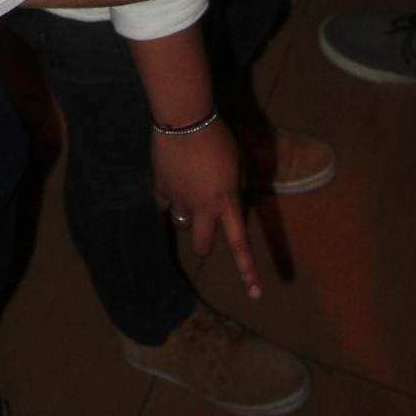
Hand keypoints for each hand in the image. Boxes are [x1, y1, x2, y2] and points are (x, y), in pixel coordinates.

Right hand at [151, 120, 260, 299]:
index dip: (247, 271)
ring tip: (187, 188)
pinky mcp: (160, 188)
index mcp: (227, 202)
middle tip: (203, 224)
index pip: (239, 244)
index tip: (255, 295)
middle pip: (201, 245)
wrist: (186, 120)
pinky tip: (170, 177)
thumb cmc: (218, 137)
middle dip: (203, 242)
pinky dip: (167, 195)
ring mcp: (179, 200)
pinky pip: (163, 202)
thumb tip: (232, 196)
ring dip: (185, 213)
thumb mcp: (238, 161)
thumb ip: (237, 184)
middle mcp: (203, 208)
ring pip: (181, 223)